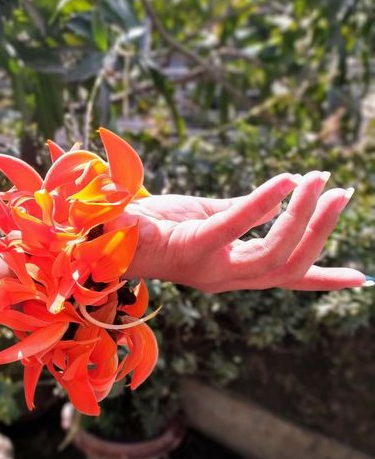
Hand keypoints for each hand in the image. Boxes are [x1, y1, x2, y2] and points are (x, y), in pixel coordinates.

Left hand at [114, 172, 365, 291]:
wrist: (109, 231)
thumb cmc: (160, 224)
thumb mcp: (210, 218)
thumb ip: (244, 213)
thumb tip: (280, 196)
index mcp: (231, 272)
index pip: (285, 279)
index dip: (322, 279)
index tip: (361, 279)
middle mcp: (226, 278)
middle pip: (289, 265)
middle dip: (318, 230)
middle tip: (340, 192)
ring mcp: (210, 267)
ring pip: (273, 252)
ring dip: (301, 216)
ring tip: (320, 181)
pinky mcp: (194, 246)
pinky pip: (238, 224)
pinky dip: (265, 202)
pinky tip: (287, 179)